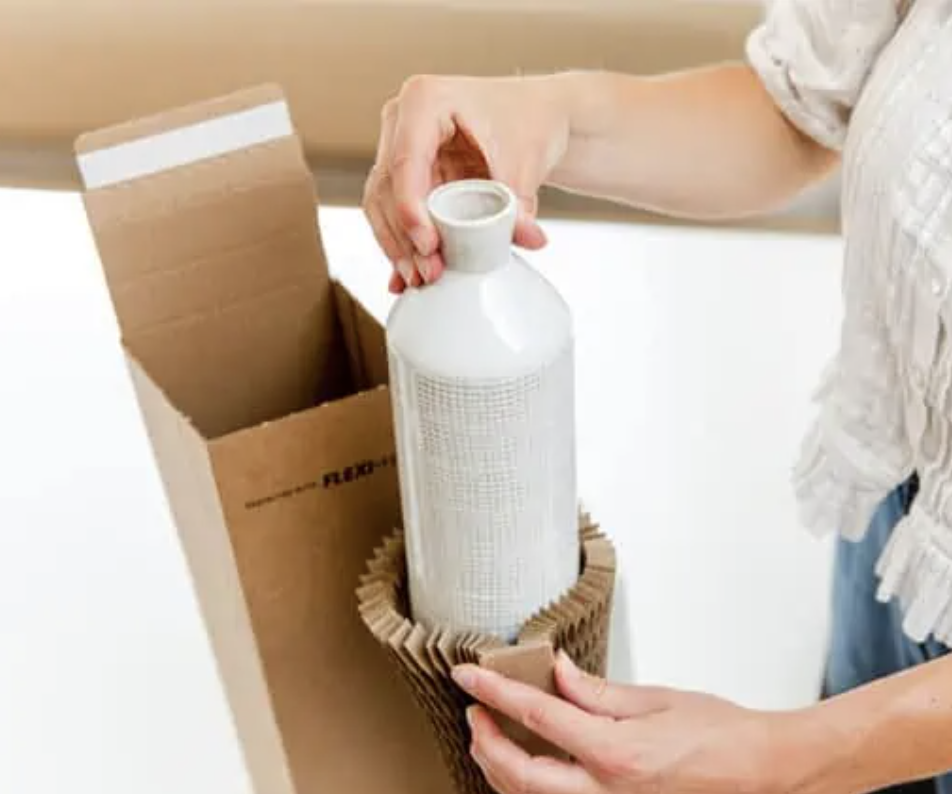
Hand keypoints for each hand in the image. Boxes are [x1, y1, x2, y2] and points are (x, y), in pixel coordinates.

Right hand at [362, 74, 570, 293]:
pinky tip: (405, 277)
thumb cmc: (527, 120)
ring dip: (398, 247)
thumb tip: (528, 238)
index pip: (406, 160)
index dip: (410, 207)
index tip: (428, 244)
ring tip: (422, 279)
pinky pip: (391, 214)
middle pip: (386, 187)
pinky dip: (401, 245)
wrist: (535, 116)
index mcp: (425, 100)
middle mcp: (401, 121)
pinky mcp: (404, 176)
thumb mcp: (527, 159)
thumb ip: (521, 201)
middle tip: (429, 272)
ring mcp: (398, 148)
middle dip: (404, 237)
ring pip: (381, 205)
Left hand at [451, 651, 823, 793]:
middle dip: (486, 741)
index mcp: (616, 753)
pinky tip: (525, 767)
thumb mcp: (654, 700)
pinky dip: (531, 788)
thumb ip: (596, 691)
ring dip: (501, 768)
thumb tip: (557, 672)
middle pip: (521, 775)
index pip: (536, 717)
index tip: (468, 674)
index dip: (494, 691)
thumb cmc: (720, 735)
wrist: (762, 774)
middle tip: (473, 709)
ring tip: (489, 736)